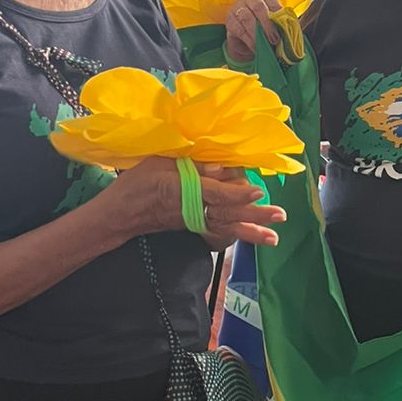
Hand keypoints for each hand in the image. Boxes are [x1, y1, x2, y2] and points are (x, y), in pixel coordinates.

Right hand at [102, 158, 285, 248]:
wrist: (121, 213)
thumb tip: (219, 166)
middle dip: (255, 216)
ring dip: (251, 231)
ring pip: (227, 225)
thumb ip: (190, 164)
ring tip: (274, 237)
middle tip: (280, 216)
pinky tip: (254, 235)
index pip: (215, 193)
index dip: (237, 193)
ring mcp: (194, 220)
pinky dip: (237, 232)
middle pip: (228, 213)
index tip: (259, 191)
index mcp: (182, 190)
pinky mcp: (194, 226)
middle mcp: (192, 208)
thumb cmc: (137, 183)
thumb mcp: (159, 163)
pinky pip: (219, 230)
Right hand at [223, 0, 282, 62]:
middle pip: (259, 7)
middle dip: (268, 26)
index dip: (279, 17)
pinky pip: (239, 30)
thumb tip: (290, 31)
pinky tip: (256, 47)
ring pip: (247, 18)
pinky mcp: (230, 19)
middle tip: (275, 40)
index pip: (273, 3)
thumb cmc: (263, 26)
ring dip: (258, 34)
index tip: (284, 30)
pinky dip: (249, 40)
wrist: (246, 38)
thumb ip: (281, 23)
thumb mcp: (274, 22)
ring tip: (265, 45)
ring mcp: (237, 6)